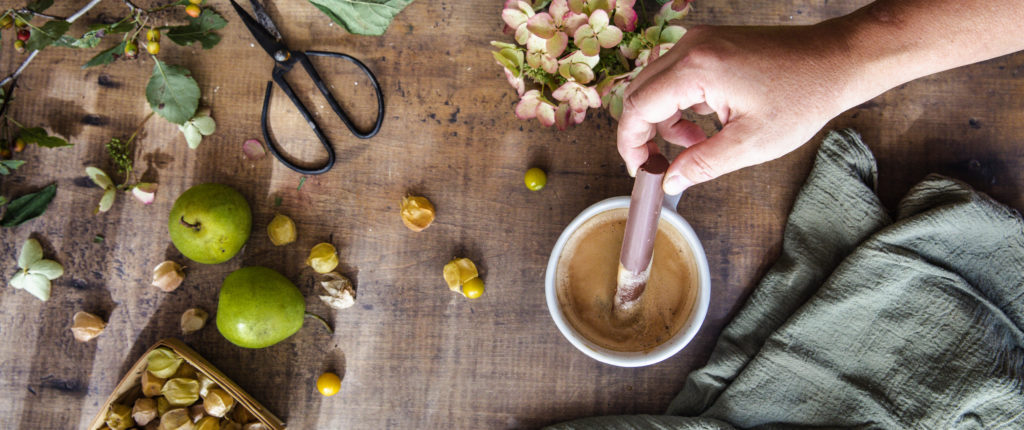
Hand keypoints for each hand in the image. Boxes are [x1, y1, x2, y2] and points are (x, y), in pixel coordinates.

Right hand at [617, 24, 856, 193]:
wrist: (838, 60)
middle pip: (640, 93)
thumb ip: (701, 164)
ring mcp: (701, 42)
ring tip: (695, 144)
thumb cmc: (804, 96)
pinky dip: (682, 103)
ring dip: (665, 119)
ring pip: (657, 85)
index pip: (638, 106)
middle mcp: (691, 47)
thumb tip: (669, 182)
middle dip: (644, 132)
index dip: (631, 143)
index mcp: (696, 68)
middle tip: (661, 163)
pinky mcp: (711, 44)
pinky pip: (677, 76)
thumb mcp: (751, 144)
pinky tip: (708, 123)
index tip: (640, 169)